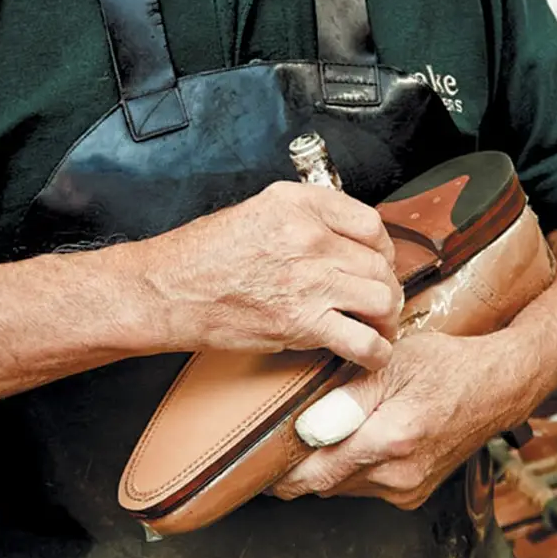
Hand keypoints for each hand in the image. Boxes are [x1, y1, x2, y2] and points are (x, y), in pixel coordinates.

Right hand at [141, 182, 401, 369]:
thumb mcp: (258, 211)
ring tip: (378, 326)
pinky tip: (369, 353)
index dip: (382, 248)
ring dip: (386, 318)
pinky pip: (362, 341)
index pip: (369, 222)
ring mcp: (308, 280)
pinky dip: (375, 352)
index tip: (378, 262)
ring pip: (381, 299)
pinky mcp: (301, 323)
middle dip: (386, 287)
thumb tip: (343, 238)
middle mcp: (309, 237)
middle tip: (379, 301)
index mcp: (299, 204)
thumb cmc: (204, 253)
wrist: (170, 289)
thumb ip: (304, 218)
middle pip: (379, 264)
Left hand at [272, 330, 535, 508]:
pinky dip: (347, 468)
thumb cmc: (444, 366)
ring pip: (341, 487)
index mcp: (392, 439)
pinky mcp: (413, 494)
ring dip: (321, 468)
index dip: (280, 469)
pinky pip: (364, 487)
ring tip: (305, 435)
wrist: (495, 388)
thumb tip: (307, 427)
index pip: (317, 471)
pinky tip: (344, 440)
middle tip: (268, 444)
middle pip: (324, 484)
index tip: (255, 458)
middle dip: (295, 468)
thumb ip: (346, 397)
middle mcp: (400, 475)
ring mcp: (408, 490)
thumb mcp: (392, 364)